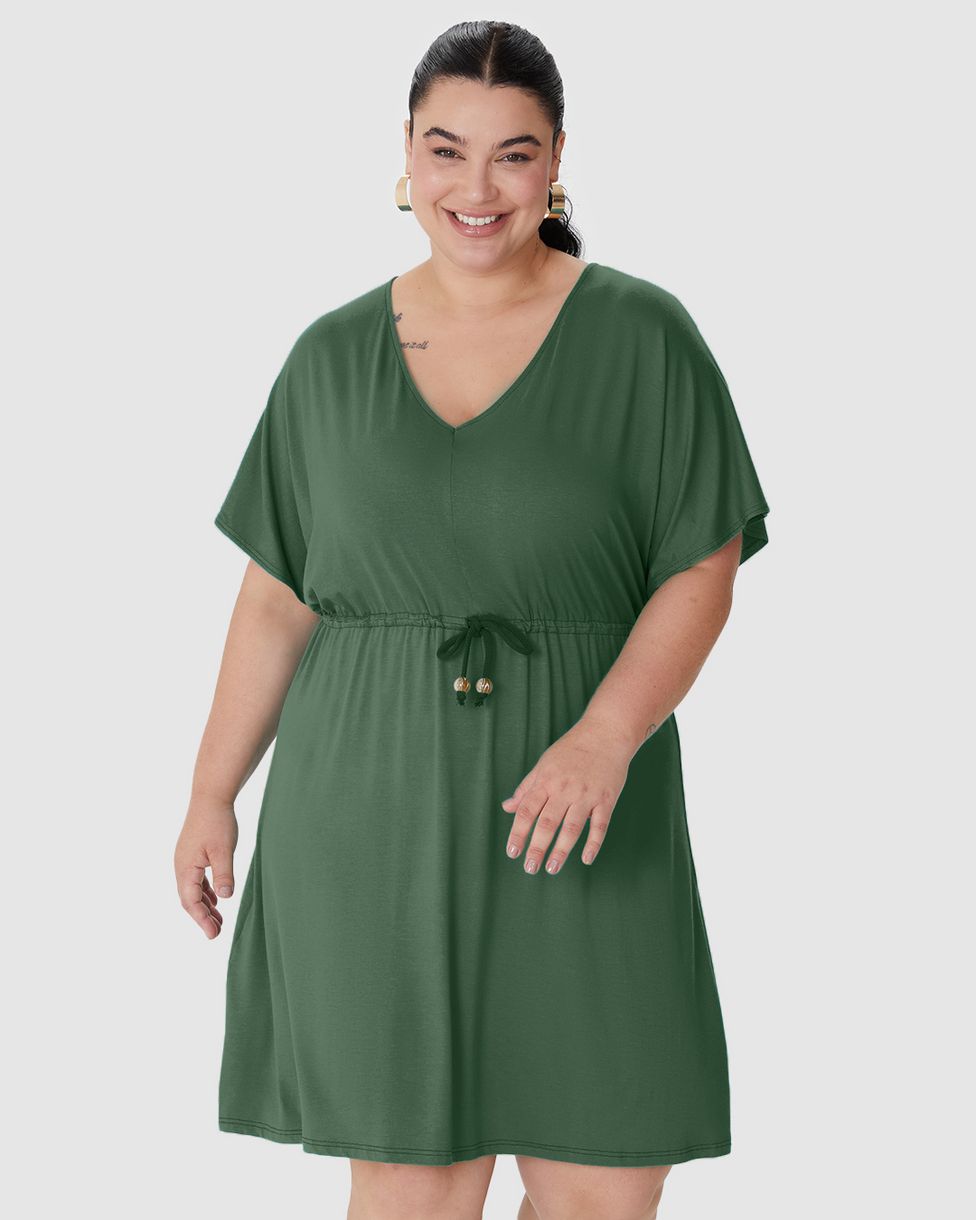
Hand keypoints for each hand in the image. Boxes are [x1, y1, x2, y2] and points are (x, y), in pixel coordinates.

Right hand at [174, 793, 238, 938]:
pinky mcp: (192, 854)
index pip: (191, 901)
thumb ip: (223, 874)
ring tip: (218, 921)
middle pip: (189, 899)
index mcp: (185, 868)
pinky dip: (205, 892)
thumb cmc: (217, 822)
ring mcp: (185, 860)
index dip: (202, 920)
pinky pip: (196, 880)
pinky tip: (216, 900)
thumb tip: (225, 898)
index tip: (214, 935)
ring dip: (204, 906)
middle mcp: (181, 866)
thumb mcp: (224, 850)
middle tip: (217, 933)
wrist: (210, 796)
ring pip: (192, 890)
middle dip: (202, 917)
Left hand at [501, 715, 634, 873]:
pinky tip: (586, 859)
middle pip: (547, 822)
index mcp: (546, 781)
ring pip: (572, 827)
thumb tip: (507, 807)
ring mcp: (586, 795)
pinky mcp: (606, 799)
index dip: (518, 832)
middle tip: (529, 868)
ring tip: (552, 868)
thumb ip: (526, 788)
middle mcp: (564, 789)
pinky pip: (600, 825)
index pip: (527, 810)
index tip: (512, 852)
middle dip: (537, 847)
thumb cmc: (571, 750)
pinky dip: (593, 843)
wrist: (605, 733)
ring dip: (561, 850)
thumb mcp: (544, 764)